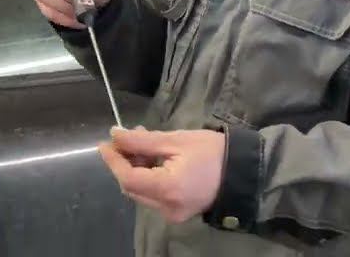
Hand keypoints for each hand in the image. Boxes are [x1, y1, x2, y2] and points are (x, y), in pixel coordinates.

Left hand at [98, 126, 224, 223]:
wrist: (243, 172)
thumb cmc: (212, 152)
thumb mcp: (176, 140)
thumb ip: (142, 140)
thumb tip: (115, 135)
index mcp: (167, 189)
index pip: (127, 178)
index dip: (113, 160)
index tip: (106, 142)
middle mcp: (166, 208)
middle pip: (131, 187)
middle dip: (124, 162)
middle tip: (126, 138)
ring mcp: (172, 214)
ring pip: (141, 192)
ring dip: (135, 168)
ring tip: (142, 143)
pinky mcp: (177, 213)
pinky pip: (153, 195)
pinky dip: (148, 177)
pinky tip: (153, 158)